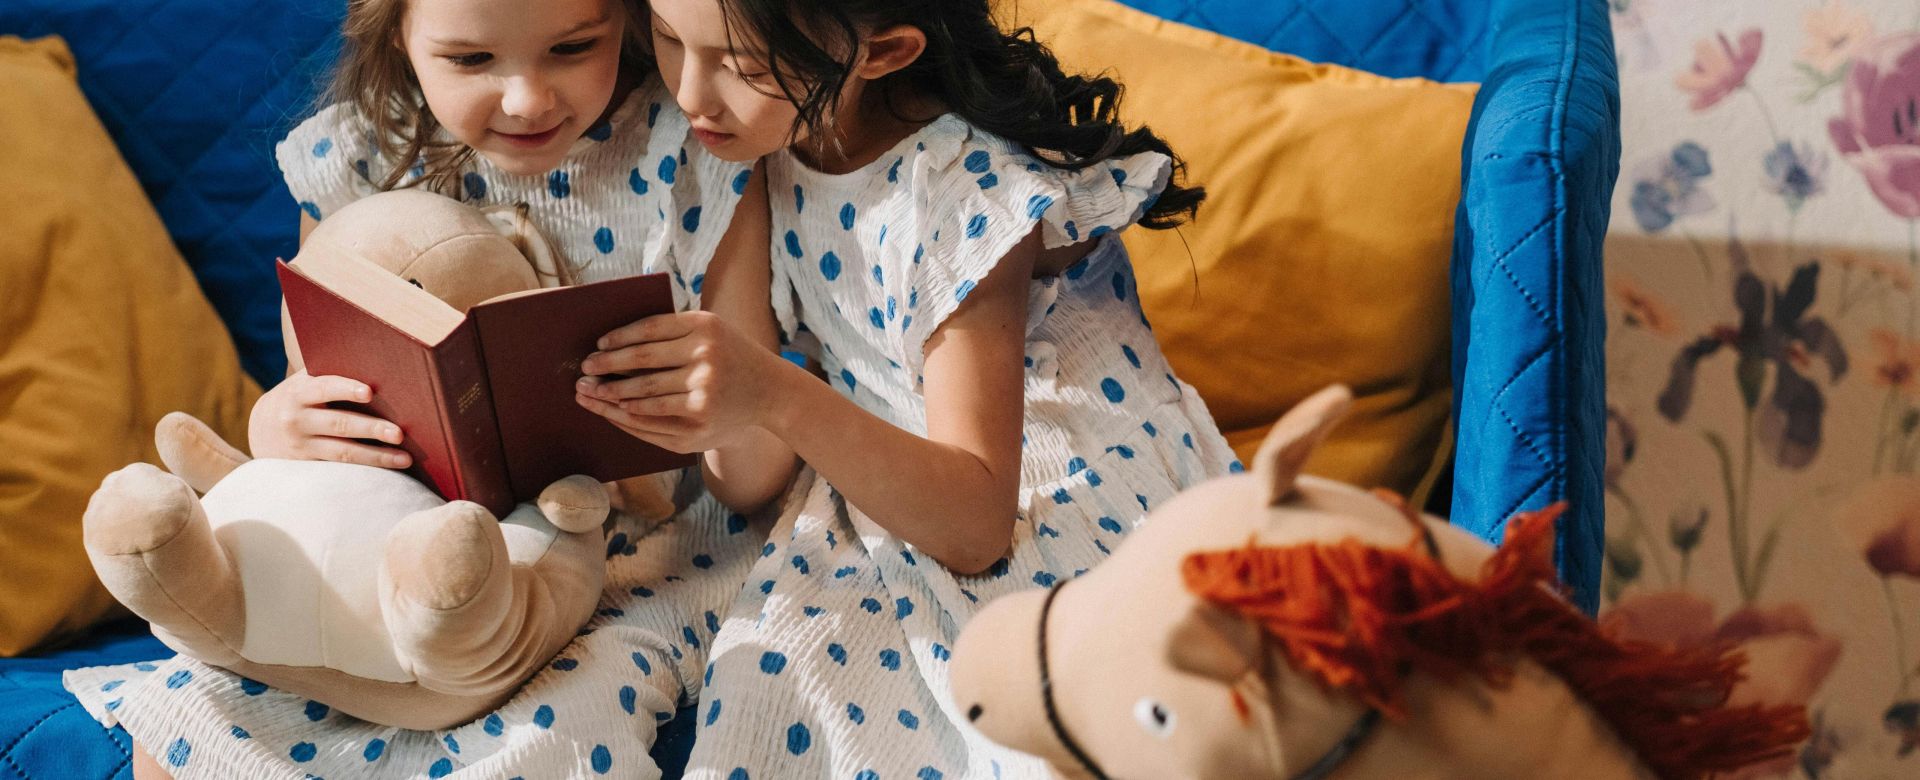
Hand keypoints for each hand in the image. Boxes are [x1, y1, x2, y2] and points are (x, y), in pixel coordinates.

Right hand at [248, 371, 410, 467]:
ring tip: (405, 458)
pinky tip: (388, 470)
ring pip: (342, 452)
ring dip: (376, 457)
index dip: (346, 389)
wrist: (261, 428)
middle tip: (399, 433)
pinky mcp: (307, 465)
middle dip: (371, 428)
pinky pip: (339, 469)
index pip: (324, 388)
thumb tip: (378, 365)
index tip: (369, 392)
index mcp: (300, 392)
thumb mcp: (305, 383)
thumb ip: (330, 376)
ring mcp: (301, 445)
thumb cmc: (300, 398)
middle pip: (339, 424)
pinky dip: (365, 469)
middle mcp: (297, 419)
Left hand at [574, 310, 784, 453]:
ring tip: (589, 393)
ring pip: (642, 394)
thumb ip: (674, 330)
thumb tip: (613, 342)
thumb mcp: (712, 331)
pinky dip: (628, 415)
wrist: (771, 393)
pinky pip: (652, 420)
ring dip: (610, 394)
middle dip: (607, 367)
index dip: (619, 338)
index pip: (649, 330)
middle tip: (584, 370)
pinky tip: (614, 410)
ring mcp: (702, 394)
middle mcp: (705, 358)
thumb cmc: (731, 357)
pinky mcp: (699, 424)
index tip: (598, 345)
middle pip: (641, 361)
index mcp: (705, 326)